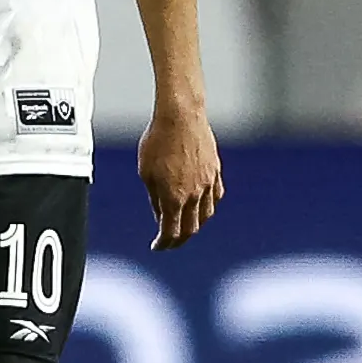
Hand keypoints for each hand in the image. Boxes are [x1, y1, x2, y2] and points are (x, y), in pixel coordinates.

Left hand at [138, 102, 223, 250]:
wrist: (181, 115)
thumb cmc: (157, 141)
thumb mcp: (146, 173)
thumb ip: (154, 198)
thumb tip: (161, 214)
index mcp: (174, 198)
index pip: (171, 232)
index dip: (164, 244)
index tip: (157, 247)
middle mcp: (194, 195)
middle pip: (191, 229)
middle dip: (179, 239)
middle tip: (171, 241)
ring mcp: (208, 183)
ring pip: (206, 215)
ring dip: (195, 225)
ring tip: (186, 225)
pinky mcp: (215, 171)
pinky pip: (216, 196)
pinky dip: (208, 206)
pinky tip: (202, 205)